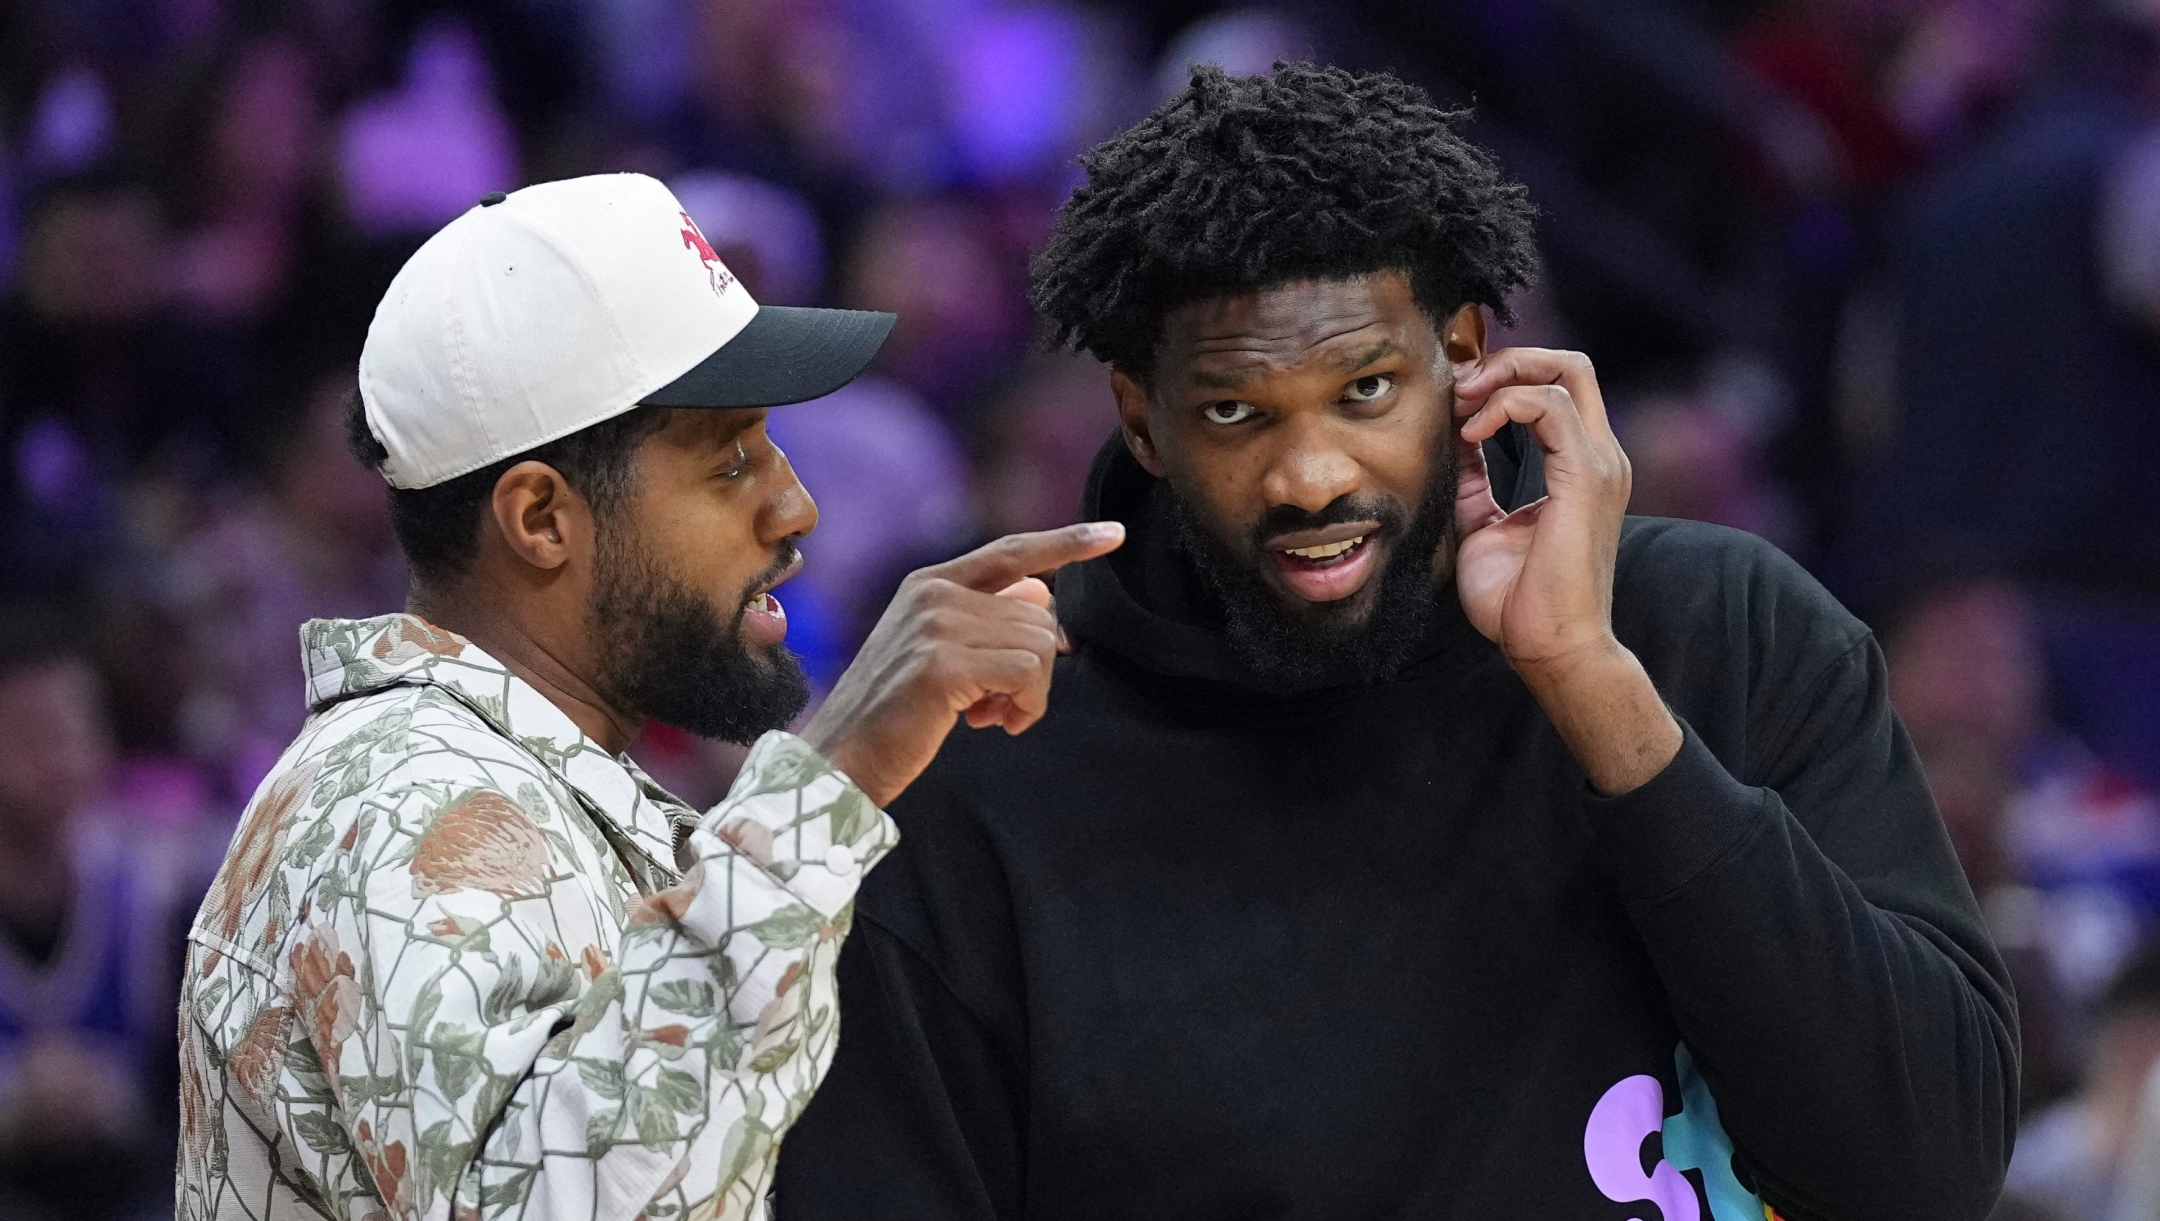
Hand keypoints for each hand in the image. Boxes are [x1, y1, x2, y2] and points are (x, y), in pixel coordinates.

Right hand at [800, 522, 1124, 806]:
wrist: (843, 759)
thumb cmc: (895, 714)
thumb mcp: (940, 653)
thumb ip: (986, 620)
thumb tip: (1043, 594)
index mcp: (930, 583)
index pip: (1013, 551)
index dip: (1067, 542)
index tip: (1114, 535)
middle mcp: (934, 593)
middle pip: (1040, 616)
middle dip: (1036, 670)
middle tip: (999, 706)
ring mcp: (937, 625)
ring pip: (1040, 645)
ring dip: (1031, 693)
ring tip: (994, 716)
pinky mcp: (944, 663)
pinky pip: (1027, 674)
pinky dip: (1027, 707)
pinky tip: (996, 724)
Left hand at [1451, 348, 1678, 794]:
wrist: (1548, 646)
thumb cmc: (1516, 597)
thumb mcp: (1481, 519)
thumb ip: (1474, 474)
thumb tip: (1450, 433)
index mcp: (1578, 465)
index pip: (1553, 387)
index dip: (1502, 378)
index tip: (1453, 400)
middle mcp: (1598, 455)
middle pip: (1568, 365)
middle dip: (1507, 361)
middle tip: (1459, 387)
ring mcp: (1599, 463)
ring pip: (1564, 371)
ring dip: (1500, 378)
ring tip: (1460, 408)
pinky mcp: (1586, 477)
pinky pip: (1549, 407)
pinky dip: (1504, 406)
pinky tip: (1471, 435)